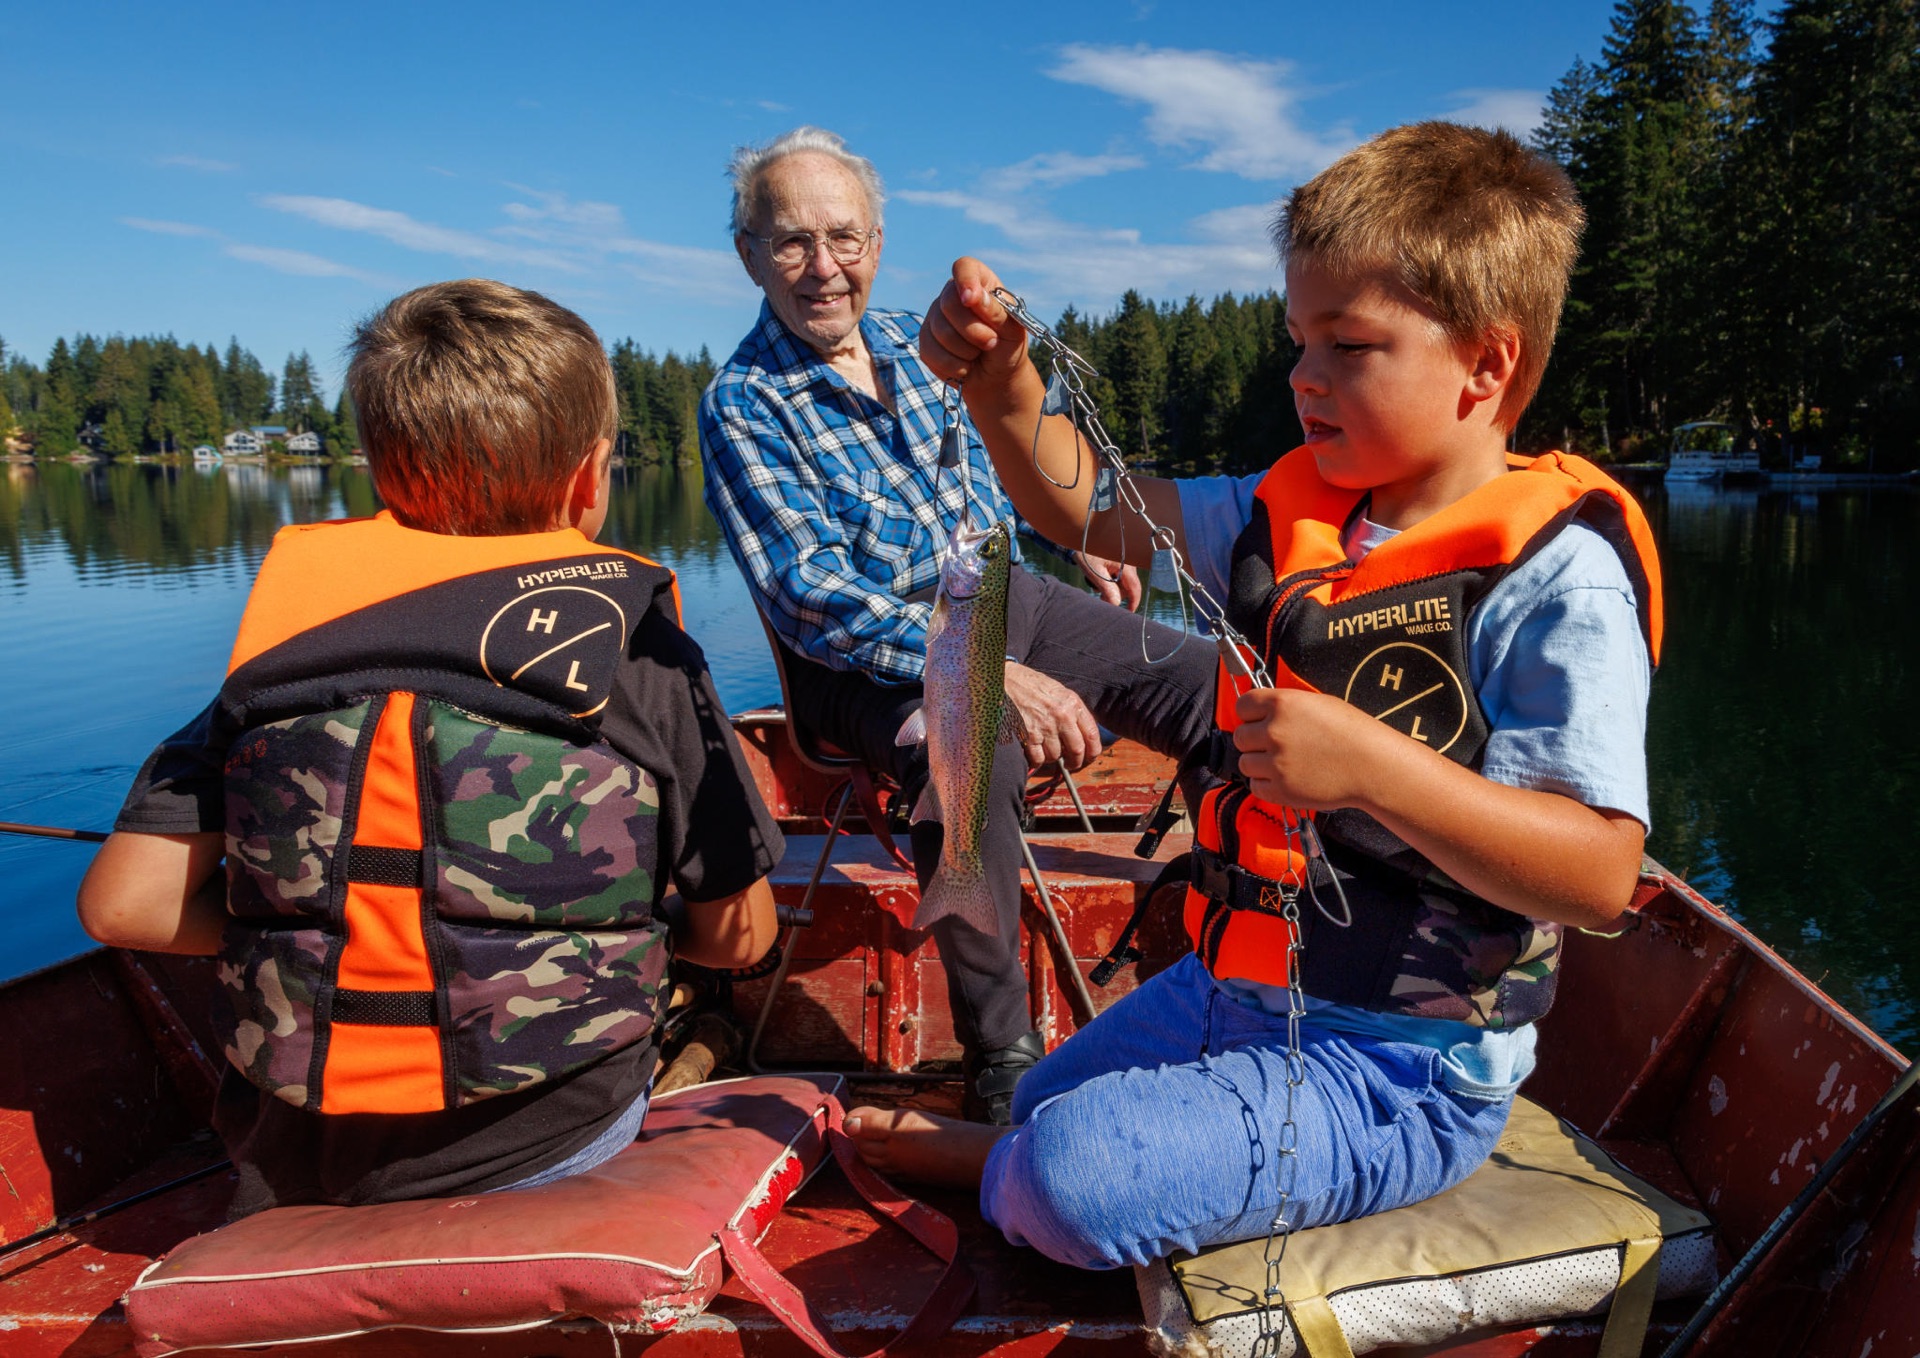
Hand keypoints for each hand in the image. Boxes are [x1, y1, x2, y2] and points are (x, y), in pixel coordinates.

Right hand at [920, 257, 1030, 389]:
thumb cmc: (1008, 346)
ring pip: (941, 331)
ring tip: (979, 354)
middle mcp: (952, 295)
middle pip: (949, 303)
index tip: (970, 299)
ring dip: (966, 351)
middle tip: (991, 342)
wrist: (997, 376)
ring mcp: (935, 317)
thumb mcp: (1012, 330)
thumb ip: (996, 312)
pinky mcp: (926, 341)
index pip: (965, 267)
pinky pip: (931, 352)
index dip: (965, 280)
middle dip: (973, 330)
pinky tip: (965, 367)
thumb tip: (974, 297)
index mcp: (980, 283)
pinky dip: (954, 365)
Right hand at [1003, 661, 1101, 770]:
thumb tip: (1083, 736)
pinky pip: (1038, 758)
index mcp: (1073, 704)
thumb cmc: (1031, 685)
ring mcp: (1045, 727)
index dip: (1093, 751)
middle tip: (1071, 764)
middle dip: (1075, 762)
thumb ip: (1073, 712)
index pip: (1092, 735)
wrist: (1006, 679)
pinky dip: (1037, 760)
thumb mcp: (1059, 692)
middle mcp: (1062, 716)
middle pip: (1077, 750)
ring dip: (1052, 757)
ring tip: (1046, 748)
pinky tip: (1034, 753)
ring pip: (1056, 756)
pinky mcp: (1028, 735)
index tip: (1089, 757)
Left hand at [1076, 553, 1141, 610]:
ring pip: (1123, 584)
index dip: (1133, 602)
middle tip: (1100, 597)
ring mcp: (1125, 563)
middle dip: (1115, 595)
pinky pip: (1120, 578)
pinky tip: (1101, 579)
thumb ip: (1107, 588)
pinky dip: (1111, 583)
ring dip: (1112, 589)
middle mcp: (1129, 564)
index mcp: (1126, 565)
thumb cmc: (1088, 552)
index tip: (1128, 613)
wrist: (1082, 537)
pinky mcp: (1120, 564)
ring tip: (1097, 586)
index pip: (1135, 588)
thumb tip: (1116, 604)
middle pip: (1128, 588)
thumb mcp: (1095, 571)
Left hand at [1230, 688, 1384, 809]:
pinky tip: (1285, 778)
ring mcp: (1275, 762)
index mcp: (1282, 704)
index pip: (1243, 705)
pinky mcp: (1280, 790)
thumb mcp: (1317, 704)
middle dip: (1253, 740)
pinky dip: (1266, 784)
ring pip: (1244, 763)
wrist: (1372, 766)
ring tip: (1281, 763)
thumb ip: (1285, 707)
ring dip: (1258, 763)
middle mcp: (1274, 731)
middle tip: (1272, 745)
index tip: (1256, 720)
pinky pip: (1255, 786)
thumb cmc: (1352, 732)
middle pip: (1240, 736)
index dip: (1249, 714)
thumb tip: (1262, 714)